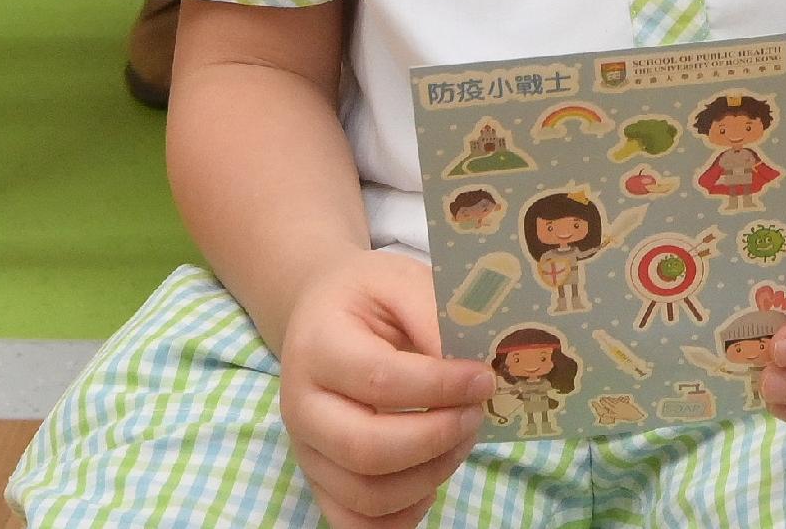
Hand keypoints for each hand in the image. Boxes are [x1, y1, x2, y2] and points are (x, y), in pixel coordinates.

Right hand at [276, 248, 489, 528]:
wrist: (319, 314)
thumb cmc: (367, 298)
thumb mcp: (401, 281)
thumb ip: (435, 317)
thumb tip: (470, 370)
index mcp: (318, 346)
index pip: (380, 380)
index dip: (441, 387)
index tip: (484, 379)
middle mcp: (302, 407)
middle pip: (366, 449)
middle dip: (437, 438)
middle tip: (475, 413)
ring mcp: (306, 451)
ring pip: (367, 495)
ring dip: (430, 475)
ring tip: (461, 438)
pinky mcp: (318, 481)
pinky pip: (356, 523)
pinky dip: (403, 514)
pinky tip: (431, 476)